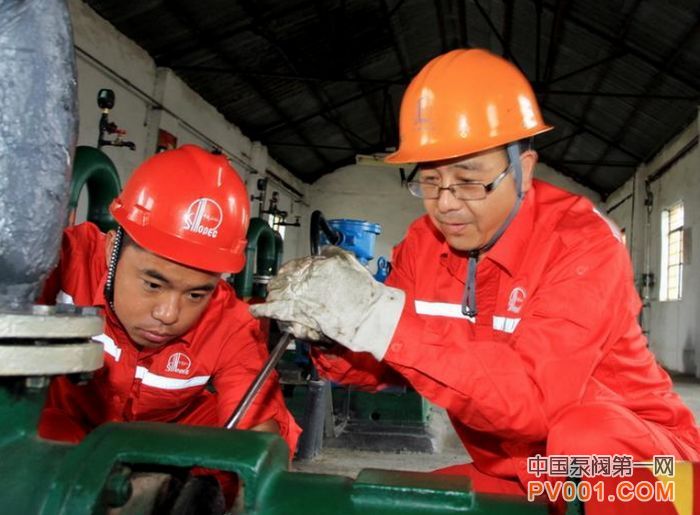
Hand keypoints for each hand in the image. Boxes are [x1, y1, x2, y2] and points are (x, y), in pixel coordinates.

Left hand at [249, 247, 404, 360]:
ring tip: (267, 301)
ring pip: (274, 293)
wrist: (367, 315)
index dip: (290, 273)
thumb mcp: (349, 262)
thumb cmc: (362, 292)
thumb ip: (333, 253)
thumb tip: (324, 249)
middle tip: (282, 291)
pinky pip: (271, 311)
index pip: (292, 266)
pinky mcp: (295, 316)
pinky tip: (256, 310)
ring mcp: (296, 298)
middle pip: (280, 279)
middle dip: (280, 285)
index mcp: (313, 264)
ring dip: (272, 296)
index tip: (290, 278)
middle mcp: (301, 279)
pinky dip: (262, 310)